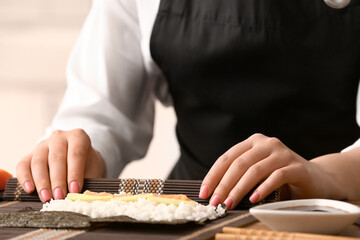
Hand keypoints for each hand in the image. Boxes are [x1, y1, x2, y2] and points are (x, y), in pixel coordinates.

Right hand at [16, 129, 105, 201]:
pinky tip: (29, 190)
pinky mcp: (30, 154)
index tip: (75, 189)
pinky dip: (25, 178)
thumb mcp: (93, 169)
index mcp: (78, 137)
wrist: (80, 158)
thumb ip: (87, 180)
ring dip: (42, 182)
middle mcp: (59, 137)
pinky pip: (23, 165)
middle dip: (57, 180)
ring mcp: (43, 144)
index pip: (76, 154)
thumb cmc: (88, 165)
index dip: (75, 173)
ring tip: (47, 198)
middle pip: (56, 158)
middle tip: (59, 197)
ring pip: (38, 162)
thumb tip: (80, 196)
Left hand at [199, 133, 330, 208]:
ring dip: (239, 189)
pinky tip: (253, 200)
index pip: (227, 157)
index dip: (213, 175)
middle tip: (215, 202)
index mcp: (253, 142)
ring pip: (255, 170)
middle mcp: (267, 143)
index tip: (204, 192)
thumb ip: (240, 176)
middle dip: (224, 184)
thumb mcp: (258, 173)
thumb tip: (215, 194)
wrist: (317, 179)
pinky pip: (276, 177)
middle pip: (239, 164)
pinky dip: (263, 189)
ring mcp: (283, 153)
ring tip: (229, 203)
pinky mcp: (297, 166)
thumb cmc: (281, 177)